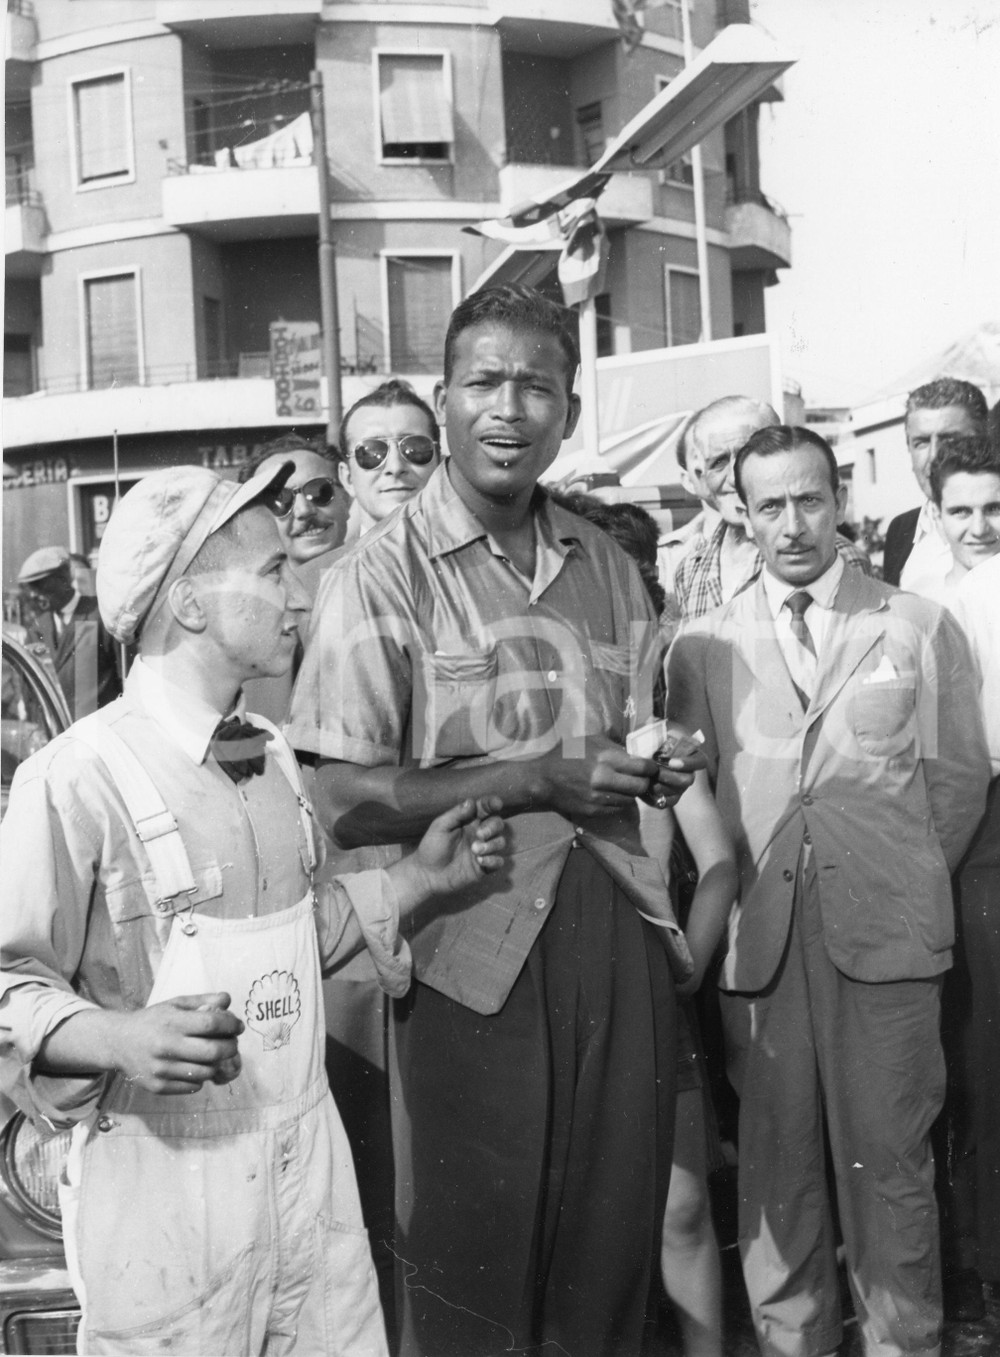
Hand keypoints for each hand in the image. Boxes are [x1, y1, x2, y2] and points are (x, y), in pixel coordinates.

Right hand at [110, 993, 243, 1094]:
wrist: (118, 1042)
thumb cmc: (152, 1021)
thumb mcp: (175, 1004)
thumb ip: (203, 1001)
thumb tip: (227, 1000)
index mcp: (171, 1022)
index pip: (211, 1024)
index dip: (230, 1025)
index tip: (238, 1026)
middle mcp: (166, 1046)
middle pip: (213, 1052)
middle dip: (231, 1047)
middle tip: (233, 1043)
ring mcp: (161, 1069)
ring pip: (206, 1072)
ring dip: (216, 1064)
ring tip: (213, 1055)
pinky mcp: (158, 1087)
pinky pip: (193, 1086)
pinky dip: (200, 1077)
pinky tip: (195, 1066)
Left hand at [412, 797, 506, 896]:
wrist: (427, 874)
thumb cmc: (431, 846)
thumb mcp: (440, 827)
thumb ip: (456, 814)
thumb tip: (471, 801)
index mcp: (468, 821)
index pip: (485, 808)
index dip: (492, 803)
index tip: (497, 804)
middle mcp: (479, 834)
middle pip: (497, 824)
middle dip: (492, 827)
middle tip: (480, 834)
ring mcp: (483, 850)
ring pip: (500, 842)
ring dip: (491, 845)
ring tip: (475, 850)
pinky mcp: (484, 867)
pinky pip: (498, 862)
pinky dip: (493, 860)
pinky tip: (480, 861)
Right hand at [534, 737, 677, 816]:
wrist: (543, 780)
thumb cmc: (566, 755)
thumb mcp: (591, 741)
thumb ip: (615, 748)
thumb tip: (636, 755)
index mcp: (605, 757)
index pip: (642, 767)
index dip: (651, 768)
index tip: (651, 768)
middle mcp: (604, 778)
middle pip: (641, 786)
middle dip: (645, 782)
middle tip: (641, 779)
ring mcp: (599, 797)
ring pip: (631, 799)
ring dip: (631, 793)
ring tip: (623, 785)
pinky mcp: (594, 810)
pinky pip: (617, 807)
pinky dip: (618, 801)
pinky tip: (609, 793)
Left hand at [640, 729, 705, 809]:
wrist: (633, 757)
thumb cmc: (645, 740)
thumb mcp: (650, 730)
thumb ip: (655, 726)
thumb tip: (654, 722)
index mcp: (690, 754)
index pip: (700, 761)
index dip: (688, 763)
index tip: (671, 762)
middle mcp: (688, 772)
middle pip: (688, 780)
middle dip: (670, 777)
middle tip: (654, 772)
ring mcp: (679, 786)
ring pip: (677, 793)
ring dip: (661, 787)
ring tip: (647, 779)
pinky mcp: (669, 797)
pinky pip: (667, 803)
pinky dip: (655, 798)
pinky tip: (644, 789)